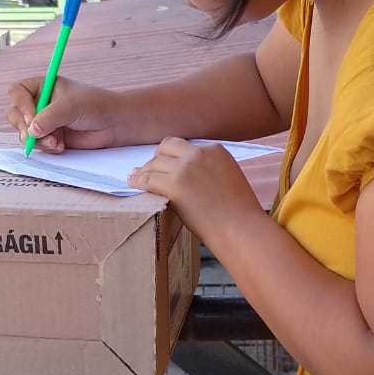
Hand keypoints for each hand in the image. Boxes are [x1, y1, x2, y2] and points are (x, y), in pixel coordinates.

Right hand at [6, 77, 121, 153]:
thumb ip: (49, 117)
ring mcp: (43, 121)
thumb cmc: (94, 106)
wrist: (113, 124)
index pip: (17, 92)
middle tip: (34, 134)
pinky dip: (45, 147)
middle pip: (14, 114)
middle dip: (23, 127)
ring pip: (23, 132)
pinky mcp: (49, 137)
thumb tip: (31, 131)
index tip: (32, 118)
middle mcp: (39, 103)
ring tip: (55, 142)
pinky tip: (60, 146)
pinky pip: (36, 144)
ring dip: (36, 140)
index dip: (20, 105)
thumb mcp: (70, 106)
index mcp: (41, 86)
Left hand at [127, 138, 262, 245]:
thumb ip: (211, 170)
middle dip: (157, 158)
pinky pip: (147, 179)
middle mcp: (199, 154)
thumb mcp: (229, 178)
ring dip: (145, 171)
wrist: (240, 228)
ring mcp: (185, 169)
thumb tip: (191, 177)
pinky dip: (138, 181)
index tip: (167, 164)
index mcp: (215, 150)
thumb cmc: (239, 212)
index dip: (174, 156)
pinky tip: (133, 184)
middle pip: (167, 147)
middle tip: (151, 170)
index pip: (186, 146)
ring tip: (138, 178)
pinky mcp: (174, 185)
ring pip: (154, 163)